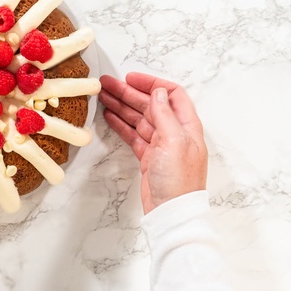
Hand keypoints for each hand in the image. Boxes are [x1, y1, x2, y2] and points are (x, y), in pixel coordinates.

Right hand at [100, 72, 207, 214]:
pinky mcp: (149, 157)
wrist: (172, 212)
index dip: (151, 83)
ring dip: (122, 106)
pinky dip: (121, 124)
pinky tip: (110, 116)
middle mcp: (174, 133)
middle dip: (129, 93)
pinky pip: (133, 134)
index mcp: (186, 126)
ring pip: (139, 118)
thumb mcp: (174, 142)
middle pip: (151, 105)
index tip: (130, 78)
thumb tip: (158, 92)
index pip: (171, 94)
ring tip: (103, 96)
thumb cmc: (179, 180)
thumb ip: (165, 115)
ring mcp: (161, 145)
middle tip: (107, 84)